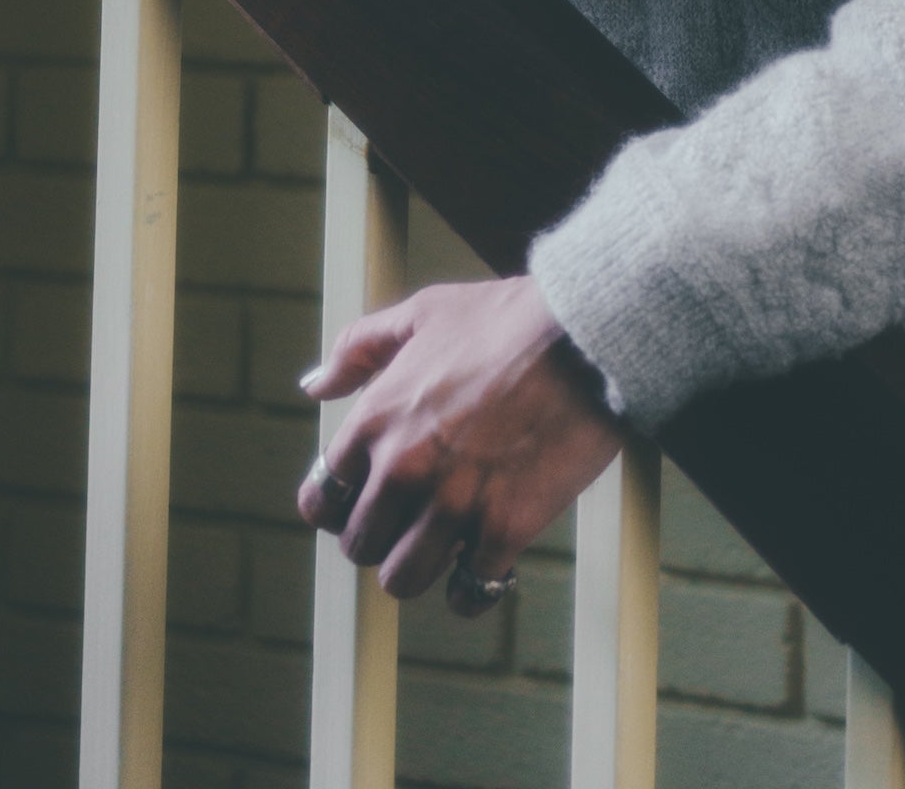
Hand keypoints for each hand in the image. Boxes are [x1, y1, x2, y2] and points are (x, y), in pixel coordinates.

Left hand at [297, 276, 622, 608]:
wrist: (588, 334)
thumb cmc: (506, 318)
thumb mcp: (424, 313)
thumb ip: (360, 347)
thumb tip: (316, 385)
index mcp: (376, 419)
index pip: (321, 499)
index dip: (340, 506)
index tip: (365, 503)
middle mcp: (403, 468)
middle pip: (360, 547)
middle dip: (384, 538)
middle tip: (415, 520)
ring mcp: (453, 502)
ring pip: (403, 580)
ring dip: (424, 567)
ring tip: (449, 545)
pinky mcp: (504, 528)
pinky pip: (469, 592)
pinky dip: (477, 587)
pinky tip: (489, 563)